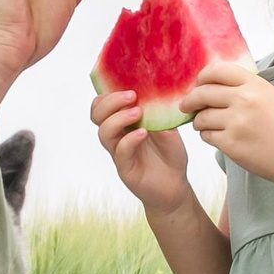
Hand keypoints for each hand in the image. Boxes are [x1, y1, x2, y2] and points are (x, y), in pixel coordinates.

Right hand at [91, 90, 197, 215]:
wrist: (176, 186)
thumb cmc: (170, 156)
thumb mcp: (168, 129)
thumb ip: (160, 112)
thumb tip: (157, 91)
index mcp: (124, 123)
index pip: (103, 104)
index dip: (109, 94)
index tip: (130, 87)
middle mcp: (118, 136)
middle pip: (97, 115)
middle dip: (110, 102)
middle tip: (132, 96)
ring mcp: (119, 152)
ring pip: (104, 132)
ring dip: (118, 118)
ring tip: (138, 113)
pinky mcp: (125, 168)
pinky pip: (120, 152)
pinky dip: (129, 140)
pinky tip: (143, 134)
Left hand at [181, 61, 273, 185]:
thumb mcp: (270, 96)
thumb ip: (244, 88)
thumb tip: (211, 85)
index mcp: (255, 85)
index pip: (217, 70)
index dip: (202, 77)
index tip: (198, 85)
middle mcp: (244, 100)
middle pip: (202, 93)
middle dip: (190, 100)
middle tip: (187, 106)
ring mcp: (237, 123)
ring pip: (201, 117)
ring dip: (199, 121)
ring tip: (205, 124)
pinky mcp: (232, 144)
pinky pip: (207, 136)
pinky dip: (208, 136)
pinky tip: (219, 138)